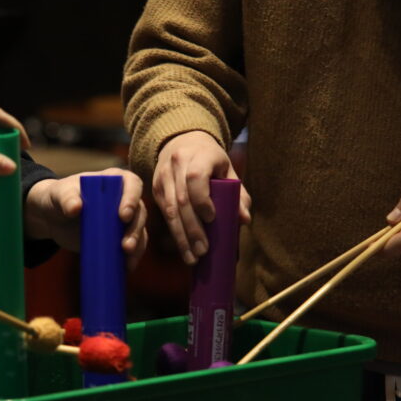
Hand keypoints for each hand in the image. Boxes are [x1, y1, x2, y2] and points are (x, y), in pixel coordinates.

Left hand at [24, 168, 148, 269]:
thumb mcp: (58, 195)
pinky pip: (133, 247)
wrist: (53, 218)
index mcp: (113, 180)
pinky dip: (132, 258)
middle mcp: (123, 198)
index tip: (123, 216)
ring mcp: (123, 220)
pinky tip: (127, 268)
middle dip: (135, 230)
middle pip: (139, 212)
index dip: (132, 199)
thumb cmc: (57, 198)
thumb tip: (76, 208)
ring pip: (139, 231)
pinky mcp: (119, 237)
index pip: (131, 184)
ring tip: (127, 261)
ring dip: (137, 246)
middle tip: (125, 246)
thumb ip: (66, 198)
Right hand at [153, 130, 251, 264]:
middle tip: (203, 250)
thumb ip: (238, 194)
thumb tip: (244, 219)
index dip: (202, 200)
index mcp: (198, 155)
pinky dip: (175, 233)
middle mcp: (177, 164)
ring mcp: (163, 177)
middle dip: (192, 229)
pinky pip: (164, 214)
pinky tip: (184, 249)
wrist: (182, 142)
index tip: (211, 218)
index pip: (195, 178)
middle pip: (181, 200)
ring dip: (181, 236)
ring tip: (193, 258)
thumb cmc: (211, 161)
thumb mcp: (227, 170)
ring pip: (169, 210)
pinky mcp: (156, 189)